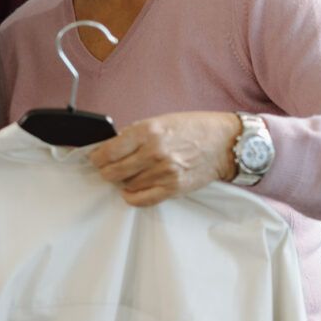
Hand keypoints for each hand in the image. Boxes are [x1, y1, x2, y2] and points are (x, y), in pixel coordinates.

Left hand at [88, 111, 241, 206]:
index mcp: (148, 131)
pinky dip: (132, 196)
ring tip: (127, 174)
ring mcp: (164, 173)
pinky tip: (132, 189)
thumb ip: (136, 134)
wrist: (225, 143)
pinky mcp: (173, 188)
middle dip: (105, 171)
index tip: (95, 158)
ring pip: (125, 186)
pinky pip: (141, 200)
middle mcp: (154, 153)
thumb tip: (111, 147)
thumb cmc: (194, 129)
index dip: (97, 157)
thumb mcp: (161, 120)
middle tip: (107, 168)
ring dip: (122, 182)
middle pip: (112, 172)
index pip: (108, 151)